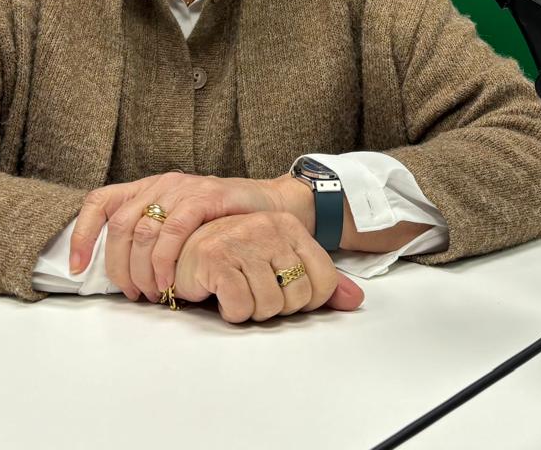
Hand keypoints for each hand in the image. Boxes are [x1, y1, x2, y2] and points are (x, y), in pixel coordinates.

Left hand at [70, 172, 308, 299]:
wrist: (273, 207)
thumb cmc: (224, 224)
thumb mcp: (181, 226)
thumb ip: (153, 237)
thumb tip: (121, 273)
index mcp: (148, 189)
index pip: (101, 202)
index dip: (83, 234)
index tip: (78, 268)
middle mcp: (161, 184)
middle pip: (120, 225)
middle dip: (119, 266)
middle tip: (134, 294)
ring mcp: (183, 188)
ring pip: (143, 229)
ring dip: (143, 269)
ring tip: (154, 293)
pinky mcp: (206, 196)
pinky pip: (175, 228)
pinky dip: (166, 258)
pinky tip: (171, 279)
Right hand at [172, 211, 363, 322]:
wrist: (185, 248)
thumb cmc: (236, 258)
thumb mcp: (282, 263)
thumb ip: (321, 283)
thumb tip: (355, 300)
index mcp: (290, 227)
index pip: (324, 281)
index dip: (307, 301)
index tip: (284, 293)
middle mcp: (269, 228)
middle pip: (298, 298)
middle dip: (276, 307)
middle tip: (255, 292)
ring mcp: (242, 240)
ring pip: (269, 306)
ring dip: (252, 311)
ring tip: (238, 292)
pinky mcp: (216, 258)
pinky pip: (240, 307)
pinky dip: (232, 312)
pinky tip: (222, 296)